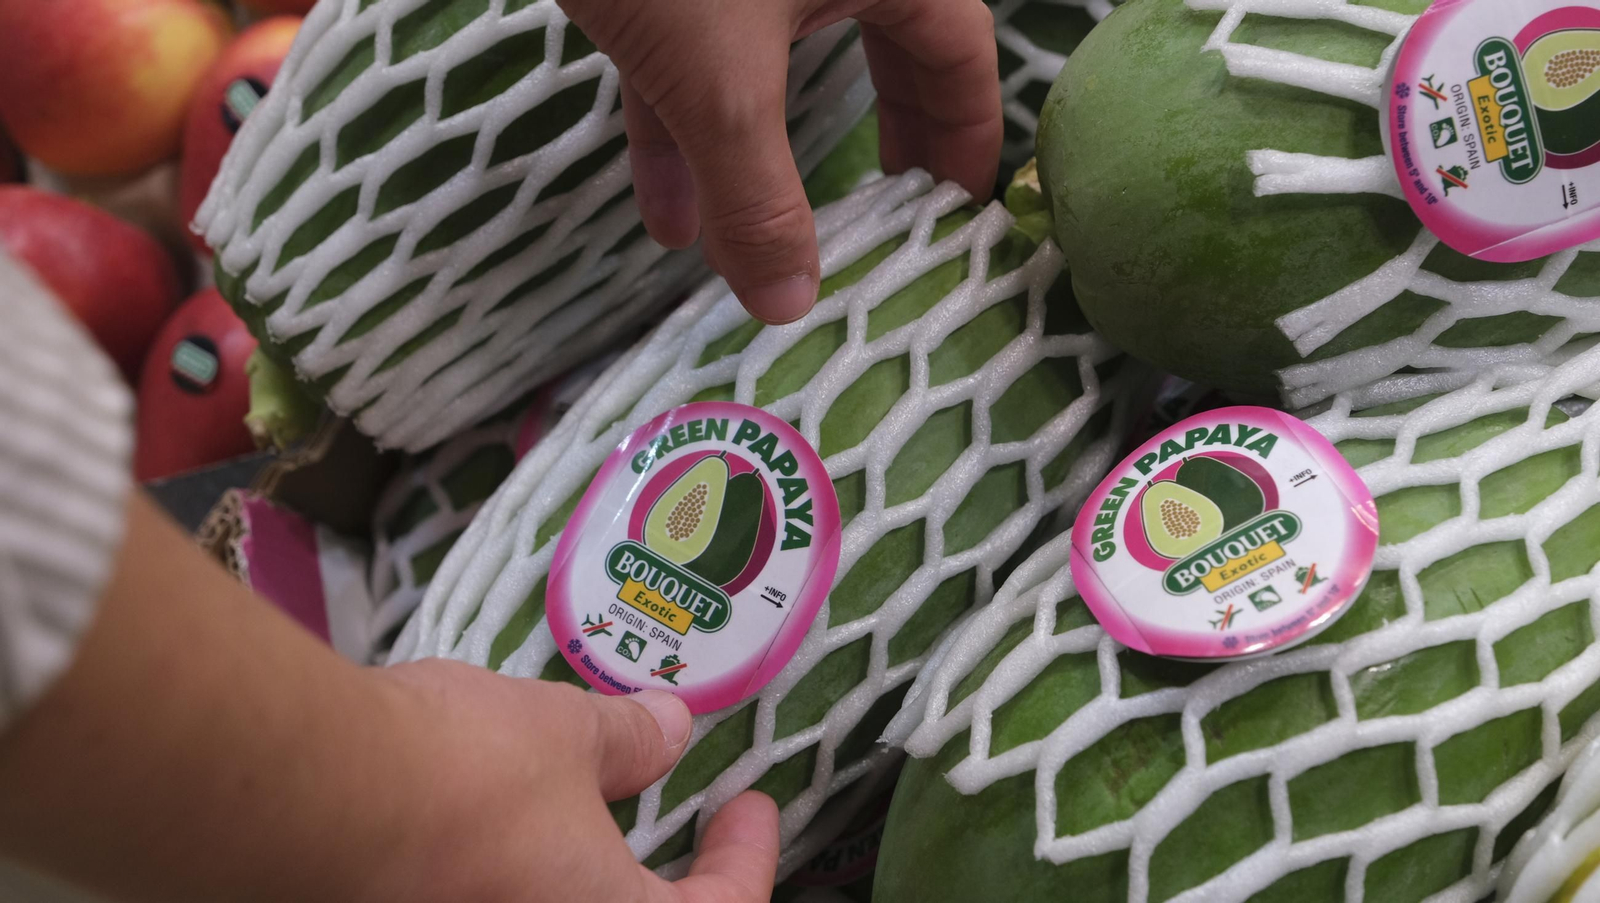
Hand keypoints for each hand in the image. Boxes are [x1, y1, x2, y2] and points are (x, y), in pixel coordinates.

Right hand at [0, 493, 777, 902]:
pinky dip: (511, 877)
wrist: (302, 801)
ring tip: (584, 818)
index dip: (746, 861)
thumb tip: (674, 727)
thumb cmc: (459, 773)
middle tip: (677, 831)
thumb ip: (629, 740)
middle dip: (667, 886)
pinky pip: (486, 898)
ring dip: (579, 877)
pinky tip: (494, 828)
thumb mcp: (563, 735)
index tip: (750, 804)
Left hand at [560, 0, 1001, 323]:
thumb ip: (756, 196)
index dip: (964, 139)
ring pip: (775, 61)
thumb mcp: (716, 81)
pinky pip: (698, 49)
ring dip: (754, 161)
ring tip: (746, 256)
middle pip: (882, 53)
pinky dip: (683, 123)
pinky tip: (662, 212)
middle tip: (883, 225)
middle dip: (875, 145)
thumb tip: (789, 308)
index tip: (954, 217)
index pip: (958, 57)